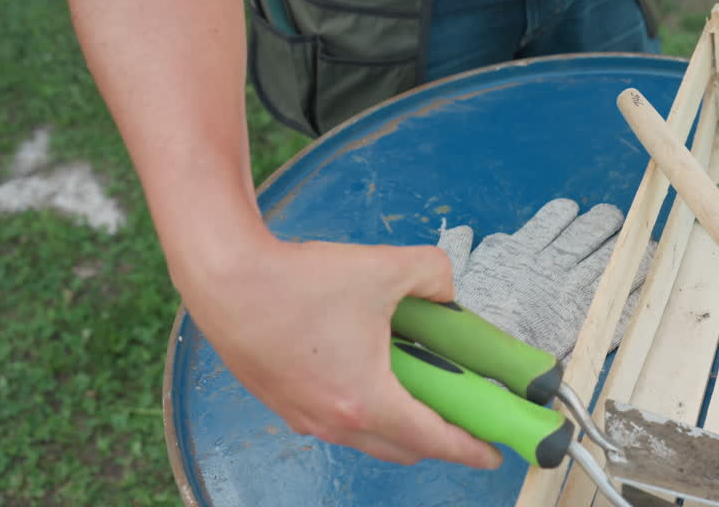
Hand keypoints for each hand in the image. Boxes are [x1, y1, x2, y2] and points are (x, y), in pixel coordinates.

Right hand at [177, 231, 503, 468]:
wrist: (225, 277)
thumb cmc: (297, 280)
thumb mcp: (386, 267)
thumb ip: (435, 276)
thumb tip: (445, 292)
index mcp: (365, 400)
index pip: (433, 439)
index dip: (470, 446)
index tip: (493, 450)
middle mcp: (334, 421)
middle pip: (403, 447)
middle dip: (438, 434)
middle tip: (461, 408)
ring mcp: (304, 416)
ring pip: (369, 435)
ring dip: (398, 417)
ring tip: (417, 377)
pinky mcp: (283, 402)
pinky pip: (337, 418)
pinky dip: (364, 404)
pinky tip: (370, 364)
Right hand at [439, 199, 653, 360]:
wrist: (480, 358)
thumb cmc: (465, 318)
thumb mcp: (455, 275)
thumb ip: (458, 250)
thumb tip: (463, 231)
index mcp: (524, 249)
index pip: (558, 215)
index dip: (569, 213)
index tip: (575, 217)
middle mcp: (553, 264)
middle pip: (594, 228)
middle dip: (607, 221)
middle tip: (613, 224)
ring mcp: (573, 291)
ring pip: (615, 256)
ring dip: (632, 248)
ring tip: (644, 248)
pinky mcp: (586, 321)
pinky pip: (621, 303)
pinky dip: (635, 295)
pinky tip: (644, 289)